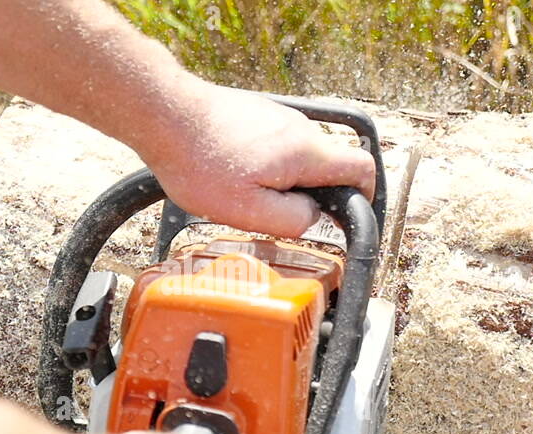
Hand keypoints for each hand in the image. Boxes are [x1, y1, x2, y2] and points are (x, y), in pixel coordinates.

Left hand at [144, 83, 375, 237]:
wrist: (165, 115)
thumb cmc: (201, 164)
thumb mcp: (248, 212)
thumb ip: (292, 220)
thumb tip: (314, 218)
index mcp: (307, 153)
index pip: (363, 169)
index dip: (366, 195)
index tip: (351, 215)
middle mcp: (301, 129)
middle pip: (328, 166)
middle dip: (313, 195)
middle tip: (278, 214)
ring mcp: (280, 117)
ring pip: (299, 157)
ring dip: (285, 180)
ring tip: (246, 194)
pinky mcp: (258, 113)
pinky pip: (277, 145)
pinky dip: (266, 165)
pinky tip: (233, 175)